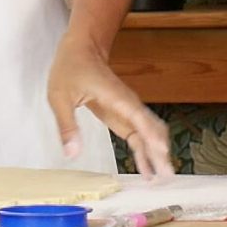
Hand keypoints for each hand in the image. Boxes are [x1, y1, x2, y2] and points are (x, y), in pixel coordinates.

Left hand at [47, 34, 172, 178]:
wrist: (82, 49)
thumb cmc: (71, 68)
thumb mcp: (59, 97)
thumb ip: (67, 126)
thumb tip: (72, 154)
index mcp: (114, 96)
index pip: (137, 116)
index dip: (150, 134)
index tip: (162, 152)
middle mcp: (127, 103)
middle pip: (150, 127)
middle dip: (160, 151)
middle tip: (167, 176)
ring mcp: (128, 108)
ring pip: (149, 132)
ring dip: (156, 153)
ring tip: (162, 177)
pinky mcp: (124, 114)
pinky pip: (139, 134)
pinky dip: (145, 150)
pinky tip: (147, 169)